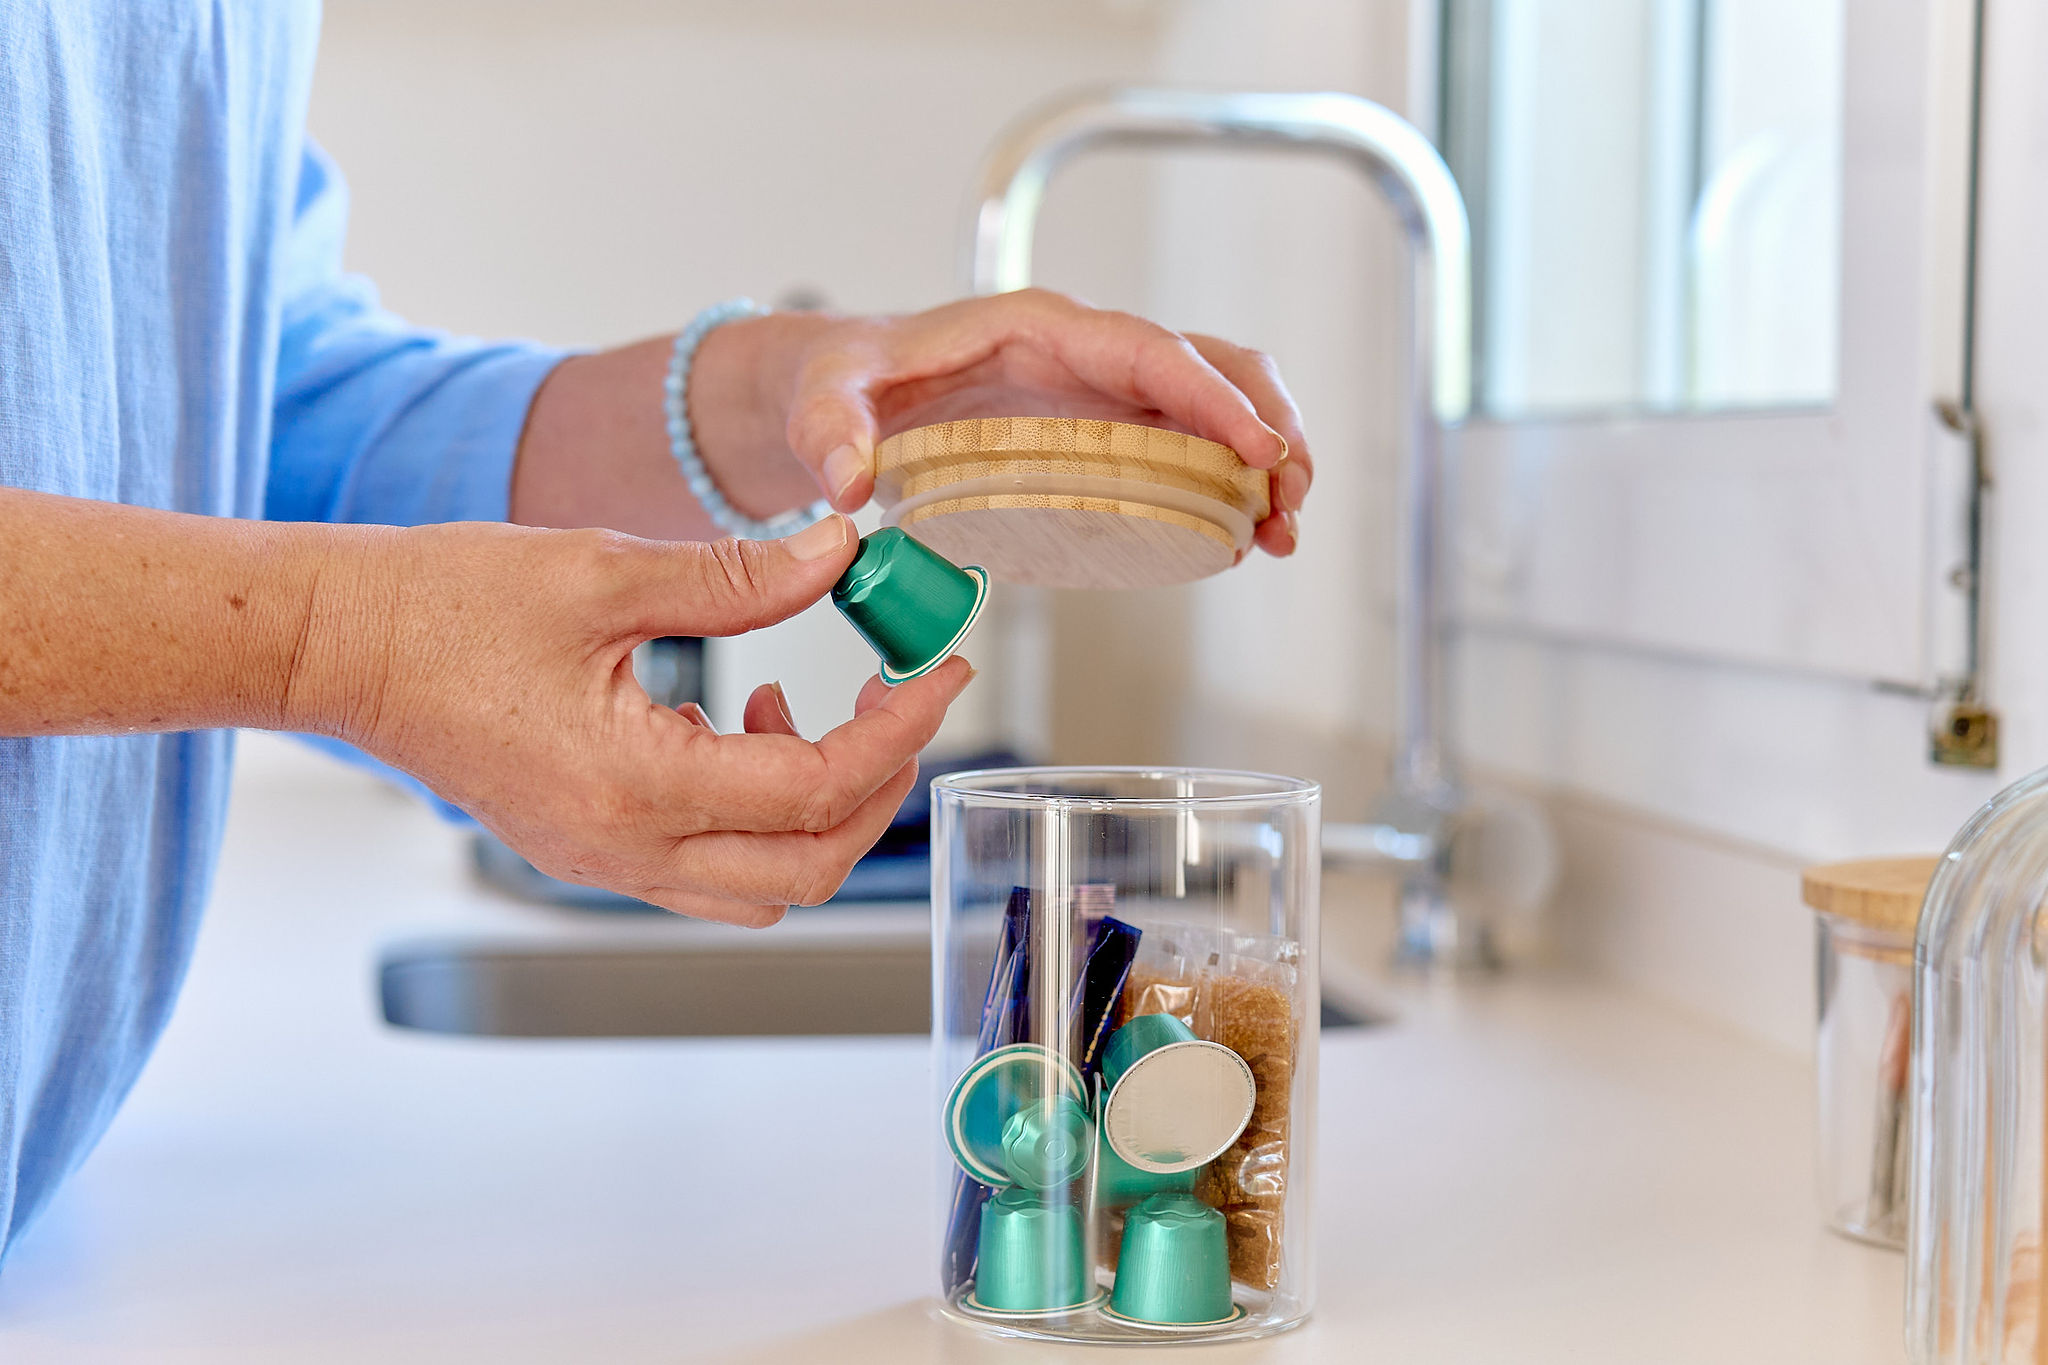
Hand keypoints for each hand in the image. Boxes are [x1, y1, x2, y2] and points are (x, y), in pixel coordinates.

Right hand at [303, 512, 971, 925]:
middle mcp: (624, 851)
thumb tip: (842, 553)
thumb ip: (738, 574)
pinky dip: (761, 817)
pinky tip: (747, 722)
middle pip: (809, 866)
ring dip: (822, 812)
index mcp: (633, 785)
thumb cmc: (446, 605)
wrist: (341, 647)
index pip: (816, 786)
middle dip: (879, 782)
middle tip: (902, 695)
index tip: (943, 671)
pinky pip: (711, 872)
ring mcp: (604, 864)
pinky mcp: (589, 850)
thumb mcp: (607, 570)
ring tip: (814, 703)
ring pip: (766, 886)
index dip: (898, 730)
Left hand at [773, 291, 1310, 558]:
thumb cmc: (841, 382)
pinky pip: (1186, 443)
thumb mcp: (823, 398)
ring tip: (1280, 532)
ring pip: (1212, 403)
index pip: (1148, 350)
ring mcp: (1100, 390)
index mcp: (1036, 328)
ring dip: (1260, 460)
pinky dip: (1225, 483)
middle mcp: (1083, 351)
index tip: (1259, 448)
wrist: (839, 392)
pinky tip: (1240, 536)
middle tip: (1290, 501)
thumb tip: (847, 480)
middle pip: (1209, 365)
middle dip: (1266, 426)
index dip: (1212, 397)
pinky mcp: (1101, 431)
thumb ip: (832, 430)